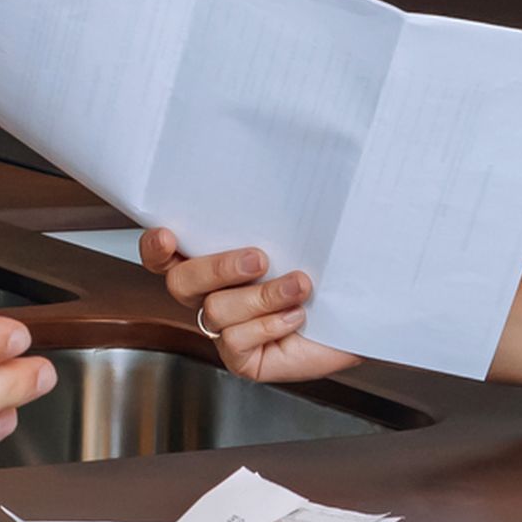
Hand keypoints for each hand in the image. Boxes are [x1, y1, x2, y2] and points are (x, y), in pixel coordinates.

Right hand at [141, 230, 365, 385]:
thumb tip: (277, 160)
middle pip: (180, 282)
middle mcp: (212, 296)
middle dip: (217, 267)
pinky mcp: (243, 360)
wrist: (366, 308)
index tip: (168, 234)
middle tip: (259, 258)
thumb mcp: (303, 230)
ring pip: (216, 311)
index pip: (164, 255)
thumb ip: (274, 209)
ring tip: (300, 286)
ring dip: (262, 296)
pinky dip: (270, 324)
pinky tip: (297, 317)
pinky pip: (236, 342)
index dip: (155, 247)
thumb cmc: (331, 266)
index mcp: (214, 261)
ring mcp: (225, 330)